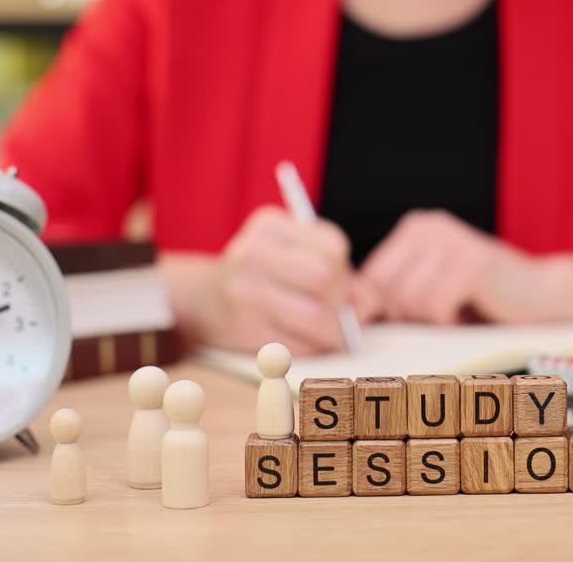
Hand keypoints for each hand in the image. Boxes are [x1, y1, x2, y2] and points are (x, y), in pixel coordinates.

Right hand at [170, 206, 353, 355]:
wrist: (202, 301)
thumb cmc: (263, 277)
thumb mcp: (292, 255)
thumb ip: (338, 271)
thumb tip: (371, 305)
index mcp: (269, 226)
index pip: (333, 247)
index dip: (347, 272)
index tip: (340, 284)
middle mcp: (252, 253)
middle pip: (325, 279)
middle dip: (342, 301)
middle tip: (338, 311)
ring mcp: (243, 292)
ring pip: (316, 317)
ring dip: (334, 332)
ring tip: (328, 331)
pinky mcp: (242, 330)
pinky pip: (299, 346)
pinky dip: (313, 348)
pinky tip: (306, 340)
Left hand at [358, 210, 552, 325]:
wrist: (542, 299)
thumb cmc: (481, 303)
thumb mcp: (426, 295)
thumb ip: (389, 297)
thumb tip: (347, 311)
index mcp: (413, 229)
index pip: (369, 279)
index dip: (383, 310)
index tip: (411, 319)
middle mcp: (428, 226)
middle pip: (386, 292)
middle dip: (412, 317)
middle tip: (446, 314)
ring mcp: (450, 240)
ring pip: (409, 302)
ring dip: (435, 321)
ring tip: (461, 310)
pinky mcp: (471, 261)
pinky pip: (435, 307)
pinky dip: (452, 322)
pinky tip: (472, 311)